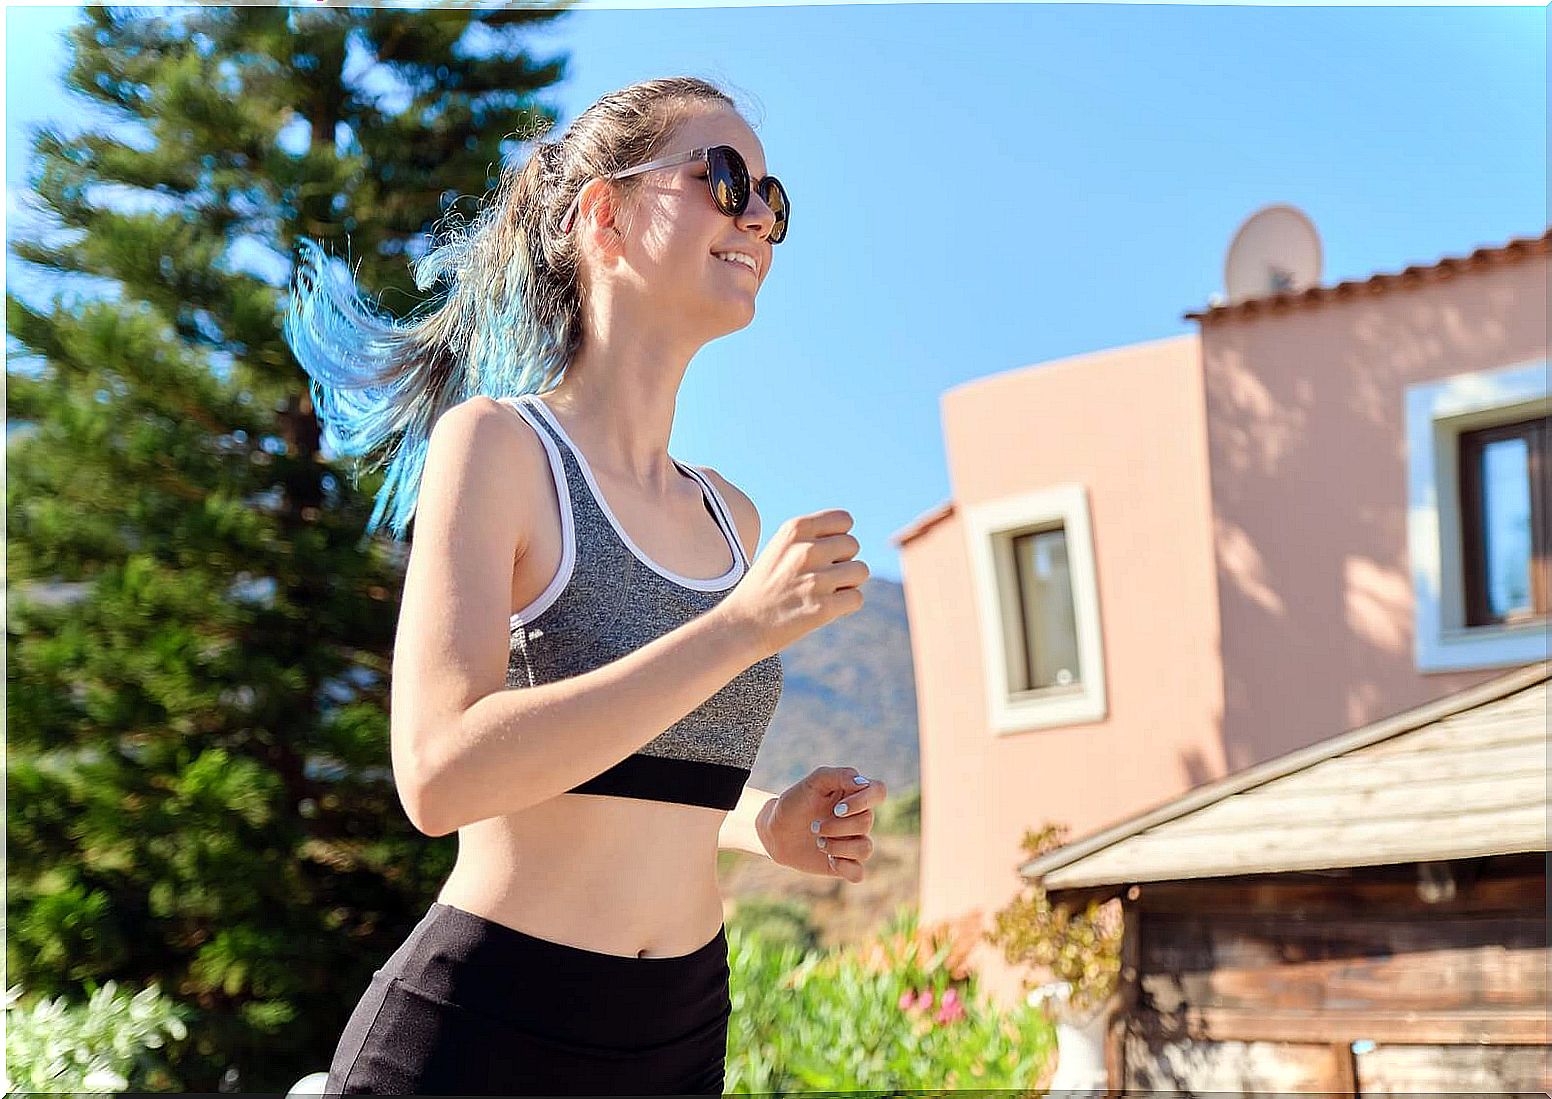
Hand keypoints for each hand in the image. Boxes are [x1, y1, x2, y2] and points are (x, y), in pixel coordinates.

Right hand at [713, 510, 867, 661]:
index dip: (838, 537)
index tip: (823, 553)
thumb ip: (813, 537)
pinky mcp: (823, 608)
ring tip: (823, 592)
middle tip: (820, 577)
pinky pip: (857, 598)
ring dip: (848, 583)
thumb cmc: (765, 585)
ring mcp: (815, 580)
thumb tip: (850, 540)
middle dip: (843, 561)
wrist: (741, 625)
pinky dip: (846, 606)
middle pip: (854, 545)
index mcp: (795, 529)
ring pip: (861, 571)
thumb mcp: (782, 547)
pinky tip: (824, 609)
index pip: (844, 520)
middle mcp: (805, 550)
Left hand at [756, 766, 886, 882]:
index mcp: (854, 795)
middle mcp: (858, 818)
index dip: (864, 801)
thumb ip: (838, 776)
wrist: (776, 831)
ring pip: (865, 849)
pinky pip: (859, 873)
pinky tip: (829, 860)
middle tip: (814, 826)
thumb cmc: (795, 803)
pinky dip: (845, 868)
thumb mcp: (811, 783)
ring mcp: (853, 842)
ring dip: (838, 846)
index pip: (878, 791)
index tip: (838, 808)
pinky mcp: (845, 864)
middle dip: (837, 826)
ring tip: (818, 842)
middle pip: (866, 822)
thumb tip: (863, 783)